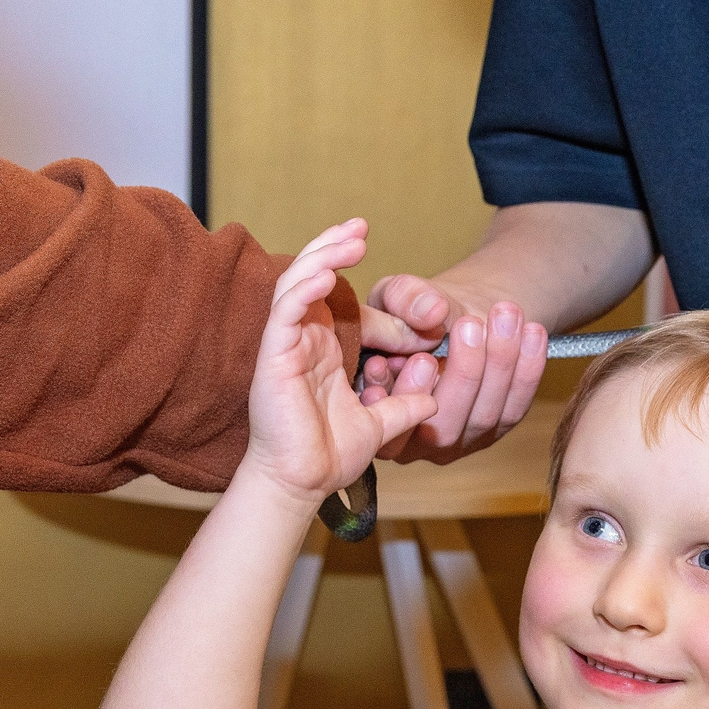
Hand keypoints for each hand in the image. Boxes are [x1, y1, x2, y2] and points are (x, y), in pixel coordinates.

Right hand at [241, 220, 436, 503]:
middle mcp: (299, 340)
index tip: (365, 235)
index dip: (339, 258)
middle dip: (331, 245)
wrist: (303, 483)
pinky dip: (303, 290)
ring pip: (295, 285)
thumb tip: (434, 400)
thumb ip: (404, 407)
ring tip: (352, 238)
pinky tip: (325, 274)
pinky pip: (285, 313)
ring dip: (321, 257)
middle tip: (360, 225)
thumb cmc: (328, 455)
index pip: (326, 289)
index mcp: (321, 347)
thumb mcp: (379, 424)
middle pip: (307, 275)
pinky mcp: (274, 359)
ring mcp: (284, 346)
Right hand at [361, 271, 548, 464]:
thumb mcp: (395, 296)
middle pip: (443, 424)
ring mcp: (460, 440)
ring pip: (484, 416)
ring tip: (506, 315)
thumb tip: (432, 312)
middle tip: (471, 324)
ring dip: (500, 363)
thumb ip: (403, 298)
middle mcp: (418, 442)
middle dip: (463, 373)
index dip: (406, 395)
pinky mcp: (496, 429)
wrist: (454, 316)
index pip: (390, 424)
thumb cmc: (411, 312)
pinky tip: (533, 331)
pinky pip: (516, 407)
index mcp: (380, 416)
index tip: (422, 358)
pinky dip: (529, 369)